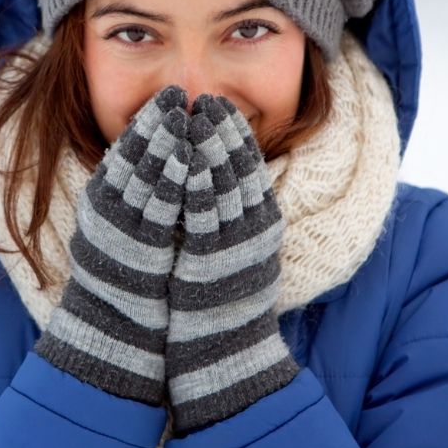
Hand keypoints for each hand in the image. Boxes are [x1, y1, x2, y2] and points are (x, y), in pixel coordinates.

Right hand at [35, 86, 190, 405]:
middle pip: (134, 154)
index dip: (147, 120)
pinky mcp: (141, 246)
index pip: (124, 148)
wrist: (113, 326)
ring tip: (185, 114)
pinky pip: (160, 205)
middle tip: (177, 92)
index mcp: (100, 199)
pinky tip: (190, 158)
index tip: (167, 96)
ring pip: (145, 173)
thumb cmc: (122, 275)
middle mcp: (106, 208)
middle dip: (158, 120)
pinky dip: (174, 177)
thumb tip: (157, 159)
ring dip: (167, 141)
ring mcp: (122, 226)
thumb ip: (131, 194)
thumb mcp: (118, 226)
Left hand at [166, 95, 298, 434]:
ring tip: (193, 115)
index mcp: (263, 221)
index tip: (219, 104)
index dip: (234, 132)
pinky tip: (185, 158)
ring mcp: (235, 244)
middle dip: (222, 130)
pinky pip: (204, 213)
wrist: (222, 348)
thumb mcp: (235, 246)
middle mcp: (254, 229)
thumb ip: (231, 211)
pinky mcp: (212, 260)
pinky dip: (196, 182)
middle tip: (206, 98)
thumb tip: (214, 172)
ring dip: (208, 146)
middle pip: (240, 167)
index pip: (251, 165)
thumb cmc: (222, 295)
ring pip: (224, 183)